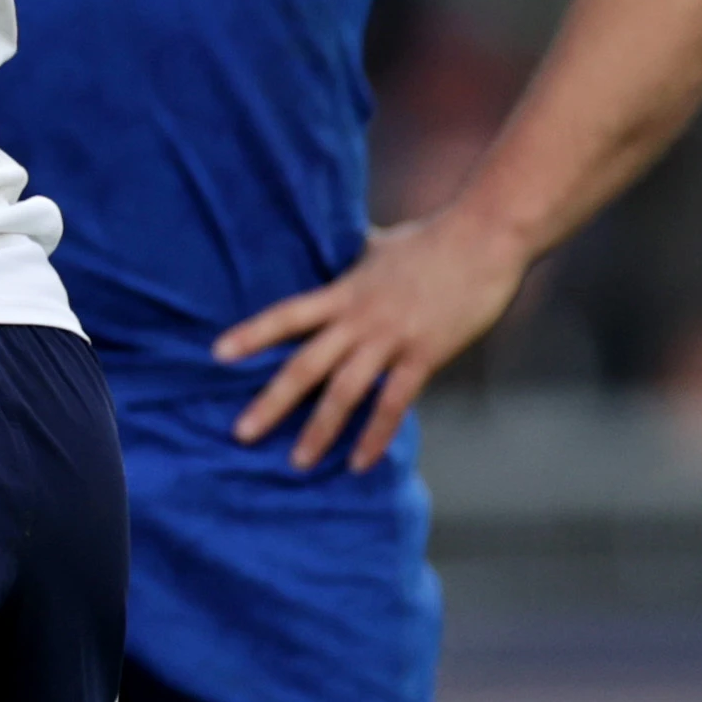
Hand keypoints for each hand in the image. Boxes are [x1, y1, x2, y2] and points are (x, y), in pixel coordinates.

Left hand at [215, 215, 529, 471]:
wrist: (484, 238)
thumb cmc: (434, 238)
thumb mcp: (380, 245)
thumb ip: (355, 257)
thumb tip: (342, 246)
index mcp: (343, 291)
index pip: (286, 315)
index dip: (251, 334)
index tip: (217, 354)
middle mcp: (359, 318)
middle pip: (305, 364)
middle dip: (272, 401)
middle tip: (241, 432)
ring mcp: (391, 339)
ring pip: (344, 391)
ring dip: (319, 430)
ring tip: (296, 461)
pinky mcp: (424, 355)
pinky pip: (394, 403)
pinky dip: (375, 435)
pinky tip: (359, 463)